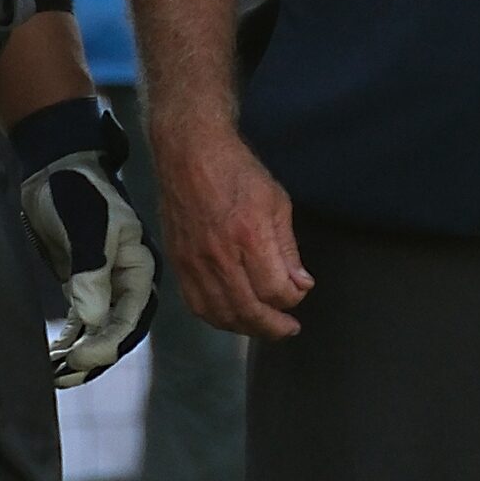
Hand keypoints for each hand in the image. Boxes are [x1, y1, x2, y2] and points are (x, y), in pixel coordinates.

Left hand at [10, 97, 159, 385]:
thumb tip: (90, 320)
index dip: (107, 343)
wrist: (55, 165)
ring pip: (98, 330)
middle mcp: (127, 281)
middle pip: (117, 331)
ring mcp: (104, 283)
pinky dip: (70, 339)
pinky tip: (55, 357)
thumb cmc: (76, 190)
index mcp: (139, 267)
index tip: (80, 359)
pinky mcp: (81, 282)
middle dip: (94, 357)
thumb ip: (90, 270)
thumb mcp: (86, 226)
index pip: (131, 318)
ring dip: (80, 354)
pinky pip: (81, 320)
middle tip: (65, 377)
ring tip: (56, 376)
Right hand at [150, 113, 309, 338]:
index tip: (299, 291)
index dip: (293, 299)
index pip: (275, 291)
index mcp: (249, 236)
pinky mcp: (178, 262)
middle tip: (288, 329)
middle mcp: (219, 255)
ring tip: (262, 326)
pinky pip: (196, 304)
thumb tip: (301, 284)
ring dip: (246, 328)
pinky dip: (217, 318)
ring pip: (221, 314)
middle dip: (274, 326)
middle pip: (249, 311)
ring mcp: (194, 262)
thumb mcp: (276, 201)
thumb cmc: (236, 170)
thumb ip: (288, 248)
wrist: (189, 152)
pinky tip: (231, 316)